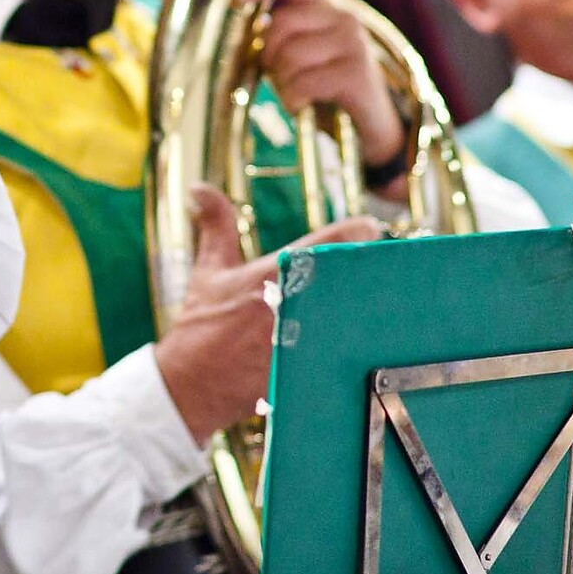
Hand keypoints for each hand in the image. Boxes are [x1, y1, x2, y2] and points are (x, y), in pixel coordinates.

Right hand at [154, 185, 382, 443]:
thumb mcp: (209, 272)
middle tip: (382, 269)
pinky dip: (358, 347)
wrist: (190, 386)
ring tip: (381, 304)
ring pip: (356, 317)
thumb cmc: (202, 326)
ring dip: (369, 309)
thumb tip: (199, 187)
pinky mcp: (307, 372)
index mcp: (273, 273)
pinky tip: (363, 344)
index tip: (369, 227)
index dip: (360, 229)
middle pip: (355, 279)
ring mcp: (302, 339)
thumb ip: (216, 226)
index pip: (332, 240)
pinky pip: (346, 356)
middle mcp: (291, 303)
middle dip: (371, 271)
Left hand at [235, 0, 405, 175]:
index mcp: (328, 8)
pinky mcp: (356, 73)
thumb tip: (243, 25)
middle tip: (278, 77)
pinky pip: (304, 82)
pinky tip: (300, 106)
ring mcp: (354, 43)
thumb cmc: (326, 87)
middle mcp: (344, 18)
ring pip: (290, 56)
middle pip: (281, 23)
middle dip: (268, 55)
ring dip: (281, 83)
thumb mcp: (301, 56)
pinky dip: (293, 99)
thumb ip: (279, 37)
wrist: (369, 126)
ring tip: (294, 94)